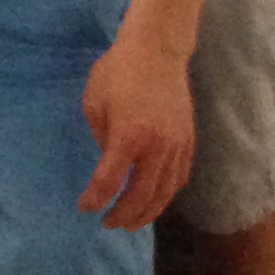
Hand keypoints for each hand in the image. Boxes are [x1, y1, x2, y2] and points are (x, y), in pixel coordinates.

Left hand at [79, 29, 194, 229]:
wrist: (157, 50)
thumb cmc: (118, 70)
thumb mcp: (94, 101)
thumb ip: (100, 136)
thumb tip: (109, 160)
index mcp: (128, 137)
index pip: (109, 181)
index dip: (95, 199)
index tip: (84, 207)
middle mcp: (156, 148)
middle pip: (141, 197)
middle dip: (123, 215)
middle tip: (108, 224)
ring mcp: (177, 147)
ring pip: (164, 194)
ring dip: (147, 213)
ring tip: (131, 222)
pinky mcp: (189, 143)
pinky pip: (179, 179)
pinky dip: (166, 195)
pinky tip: (155, 200)